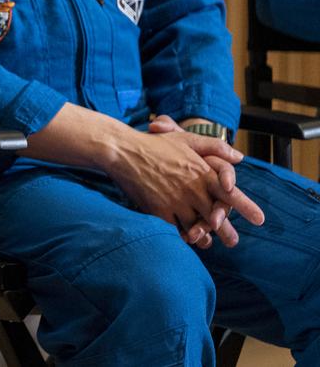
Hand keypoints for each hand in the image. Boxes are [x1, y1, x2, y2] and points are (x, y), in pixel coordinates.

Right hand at [108, 115, 263, 247]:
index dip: (246, 207)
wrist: (123, 152)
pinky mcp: (159, 211)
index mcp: (203, 173)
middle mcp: (193, 190)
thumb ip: (214, 146)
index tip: (260, 220)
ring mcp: (176, 202)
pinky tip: (185, 238)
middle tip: (233, 242)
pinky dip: (182, 235)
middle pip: (216, 217)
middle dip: (227, 231)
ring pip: (197, 227)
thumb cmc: (155, 144)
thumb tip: (239, 157)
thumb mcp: (186, 139)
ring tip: (208, 243)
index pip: (231, 194)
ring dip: (204, 236)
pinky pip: (176, 229)